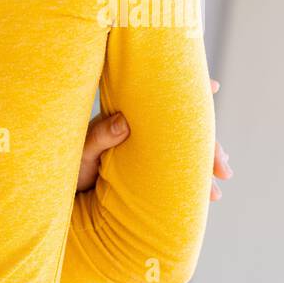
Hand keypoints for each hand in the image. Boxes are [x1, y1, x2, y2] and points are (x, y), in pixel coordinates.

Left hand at [76, 79, 231, 198]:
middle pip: (184, 131)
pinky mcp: (148, 171)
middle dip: (208, 148)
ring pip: (185, 153)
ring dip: (204, 169)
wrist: (60, 193)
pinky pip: (176, 172)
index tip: (212, 87)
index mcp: (125, 118)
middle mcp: (141, 132)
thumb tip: (124, 121)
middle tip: (223, 169)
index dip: (188, 93)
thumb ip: (98, 137)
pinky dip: (192, 182)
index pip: (160, 101)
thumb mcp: (80, 153)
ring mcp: (146, 152)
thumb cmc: (66, 169)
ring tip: (216, 192)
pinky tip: (207, 195)